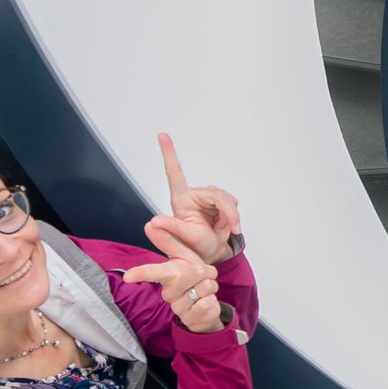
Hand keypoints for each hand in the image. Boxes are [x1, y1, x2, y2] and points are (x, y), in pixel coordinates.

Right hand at [121, 221, 223, 333]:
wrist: (205, 303)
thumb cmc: (192, 278)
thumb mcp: (184, 257)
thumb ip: (168, 242)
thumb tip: (149, 224)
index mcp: (166, 276)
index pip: (151, 273)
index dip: (140, 274)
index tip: (128, 276)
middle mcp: (168, 293)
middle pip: (193, 273)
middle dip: (205, 272)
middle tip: (202, 276)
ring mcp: (178, 307)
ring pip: (203, 288)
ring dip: (210, 286)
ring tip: (203, 290)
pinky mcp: (190, 318)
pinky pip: (207, 303)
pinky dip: (212, 300)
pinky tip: (206, 302)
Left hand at [155, 135, 240, 265]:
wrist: (211, 253)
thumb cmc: (196, 247)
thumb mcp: (184, 239)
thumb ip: (172, 228)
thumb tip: (153, 221)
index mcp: (181, 200)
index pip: (175, 173)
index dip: (169, 154)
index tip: (162, 135)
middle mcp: (194, 195)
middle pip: (216, 193)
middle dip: (228, 211)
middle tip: (233, 227)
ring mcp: (208, 198)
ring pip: (227, 198)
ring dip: (231, 214)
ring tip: (224, 229)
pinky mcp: (220, 201)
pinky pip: (232, 203)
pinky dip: (234, 215)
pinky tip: (227, 225)